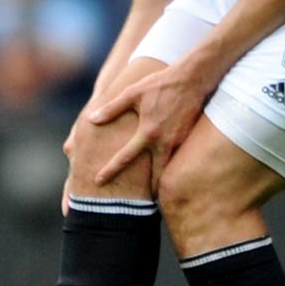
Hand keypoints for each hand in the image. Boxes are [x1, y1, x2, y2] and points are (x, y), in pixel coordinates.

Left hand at [87, 63, 210, 186]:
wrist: (192, 79)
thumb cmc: (159, 84)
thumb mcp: (132, 93)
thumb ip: (112, 109)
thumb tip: (92, 120)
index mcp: (147, 132)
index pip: (125, 157)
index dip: (110, 170)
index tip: (97, 181)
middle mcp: (164, 143)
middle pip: (153, 177)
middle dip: (143, 193)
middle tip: (130, 205)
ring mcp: (179, 144)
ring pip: (167, 172)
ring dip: (158, 185)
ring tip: (146, 198)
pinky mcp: (188, 142)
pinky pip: (176, 162)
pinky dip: (168, 171)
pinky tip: (162, 177)